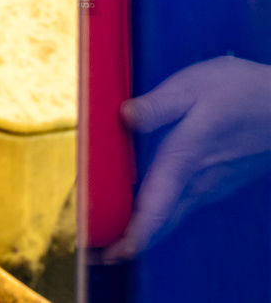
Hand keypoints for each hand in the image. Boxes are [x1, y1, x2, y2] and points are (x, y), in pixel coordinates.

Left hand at [103, 55, 270, 261]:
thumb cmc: (241, 91)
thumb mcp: (195, 86)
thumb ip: (158, 104)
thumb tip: (126, 115)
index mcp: (185, 158)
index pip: (156, 209)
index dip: (133, 235)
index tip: (110, 253)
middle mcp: (200, 180)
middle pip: (161, 221)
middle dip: (130, 241)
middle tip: (98, 254)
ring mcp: (212, 184)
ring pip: (173, 214)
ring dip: (144, 228)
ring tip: (115, 239)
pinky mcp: (218, 180)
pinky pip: (184, 203)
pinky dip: (160, 214)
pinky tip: (144, 210)